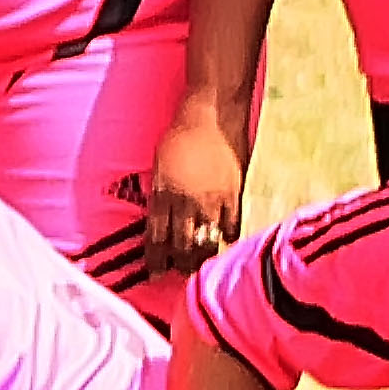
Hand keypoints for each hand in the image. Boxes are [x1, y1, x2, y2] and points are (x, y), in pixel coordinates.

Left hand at [144, 94, 249, 281]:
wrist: (210, 116)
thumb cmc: (179, 135)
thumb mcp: (158, 166)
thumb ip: (159, 195)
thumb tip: (159, 223)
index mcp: (163, 195)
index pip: (156, 238)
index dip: (155, 260)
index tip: (154, 273)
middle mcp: (186, 202)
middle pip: (182, 247)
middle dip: (178, 265)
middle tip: (178, 273)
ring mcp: (212, 200)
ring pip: (206, 242)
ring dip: (201, 257)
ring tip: (198, 266)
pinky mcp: (234, 194)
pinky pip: (231, 227)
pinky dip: (226, 238)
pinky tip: (223, 242)